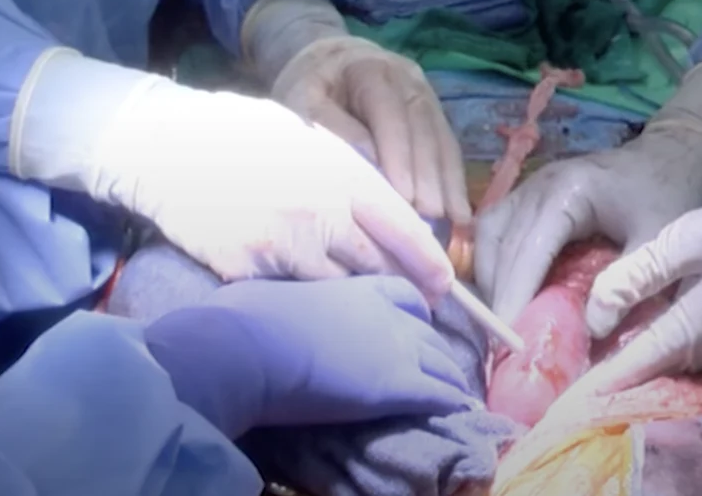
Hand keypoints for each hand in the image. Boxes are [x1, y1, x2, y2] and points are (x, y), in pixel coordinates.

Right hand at [92, 80, 455, 300]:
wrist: (164, 149)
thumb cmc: (241, 136)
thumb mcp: (307, 138)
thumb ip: (349, 173)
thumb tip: (392, 210)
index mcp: (339, 173)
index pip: (401, 226)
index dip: (427, 261)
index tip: (443, 285)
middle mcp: (318, 212)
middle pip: (378, 266)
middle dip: (402, 289)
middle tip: (417, 305)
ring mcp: (282, 246)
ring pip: (339, 289)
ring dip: (358, 300)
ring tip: (372, 308)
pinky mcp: (248, 271)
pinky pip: (291, 294)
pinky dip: (307, 300)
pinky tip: (314, 304)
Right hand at [145, 276, 476, 438]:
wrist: (243, 348)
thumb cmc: (243, 320)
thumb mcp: (272, 296)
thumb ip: (290, 301)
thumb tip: (269, 305)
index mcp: (357, 289)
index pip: (406, 296)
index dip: (415, 315)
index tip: (414, 330)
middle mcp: (386, 314)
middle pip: (431, 334)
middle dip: (437, 354)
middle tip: (438, 373)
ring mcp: (395, 349)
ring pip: (443, 365)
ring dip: (449, 381)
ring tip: (455, 397)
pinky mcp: (396, 387)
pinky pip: (439, 395)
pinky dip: (451, 403)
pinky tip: (459, 412)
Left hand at [272, 36, 470, 225]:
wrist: (327, 64)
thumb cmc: (309, 88)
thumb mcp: (303, 103)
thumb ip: (334, 129)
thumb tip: (371, 163)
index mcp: (371, 70)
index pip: (390, 115)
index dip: (400, 156)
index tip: (405, 197)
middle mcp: (408, 80)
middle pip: (424, 130)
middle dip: (430, 177)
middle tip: (431, 219)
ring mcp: (426, 96)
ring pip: (442, 140)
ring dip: (450, 182)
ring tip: (456, 220)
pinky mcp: (433, 116)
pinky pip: (447, 148)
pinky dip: (453, 181)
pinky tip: (460, 211)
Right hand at [474, 127, 701, 323]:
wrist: (671, 154)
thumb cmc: (667, 194)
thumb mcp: (656, 240)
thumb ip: (627, 284)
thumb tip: (591, 331)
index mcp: (567, 192)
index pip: (528, 249)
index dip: (515, 295)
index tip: (507, 340)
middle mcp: (537, 186)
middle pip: (499, 244)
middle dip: (497, 295)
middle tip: (501, 344)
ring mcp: (528, 189)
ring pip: (489, 237)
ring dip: (490, 281)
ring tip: (502, 324)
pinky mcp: (528, 198)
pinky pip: (497, 232)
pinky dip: (495, 265)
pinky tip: (506, 296)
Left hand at [567, 148, 701, 397]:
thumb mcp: (691, 237)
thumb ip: (641, 274)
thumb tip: (595, 313)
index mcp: (687, 332)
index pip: (625, 371)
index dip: (583, 379)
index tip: (544, 377)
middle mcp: (694, 355)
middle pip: (632, 375)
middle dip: (588, 369)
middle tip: (541, 350)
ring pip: (645, 366)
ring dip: (607, 358)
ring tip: (561, 339)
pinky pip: (660, 354)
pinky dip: (631, 347)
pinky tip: (605, 326)